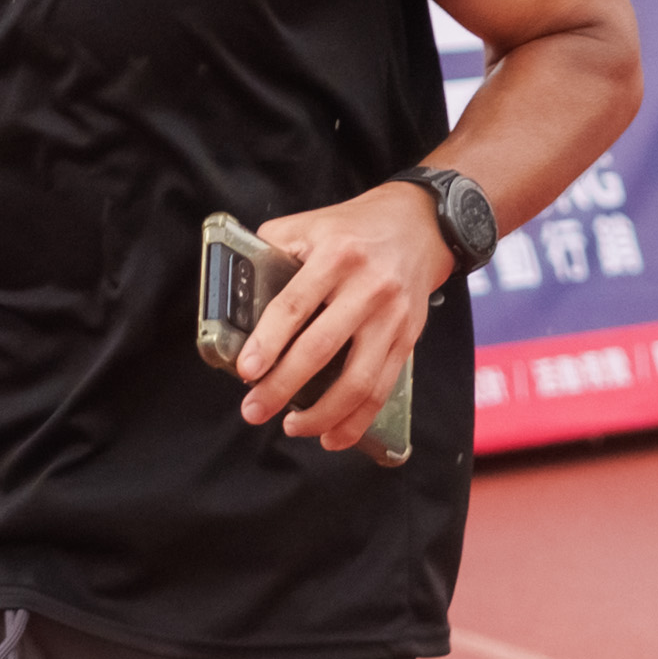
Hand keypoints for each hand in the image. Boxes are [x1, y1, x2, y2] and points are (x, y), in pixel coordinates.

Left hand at [236, 184, 456, 453]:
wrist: (421, 225)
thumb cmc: (355, 228)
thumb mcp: (309, 223)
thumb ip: (271, 249)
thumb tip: (236, 287)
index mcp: (336, 255)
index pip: (294, 304)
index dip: (267, 341)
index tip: (246, 370)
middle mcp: (367, 288)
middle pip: (321, 349)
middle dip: (283, 387)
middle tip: (254, 410)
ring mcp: (391, 318)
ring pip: (358, 381)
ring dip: (322, 414)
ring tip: (291, 426)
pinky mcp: (408, 340)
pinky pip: (382, 389)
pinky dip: (356, 420)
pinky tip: (331, 435)